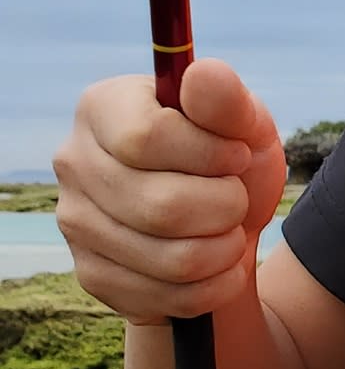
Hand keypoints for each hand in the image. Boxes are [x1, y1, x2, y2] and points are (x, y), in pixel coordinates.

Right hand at [52, 58, 288, 324]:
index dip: (209, 154)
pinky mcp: (92, 275)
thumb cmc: (232, 161)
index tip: (238, 154)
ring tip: (230, 228)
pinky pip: (169, 296)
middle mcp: (74, 163)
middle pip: (161, 206)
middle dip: (226, 206)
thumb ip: (227, 100)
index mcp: (103, 109)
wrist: (227, 225)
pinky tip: (217, 262)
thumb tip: (204, 73)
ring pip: (172, 258)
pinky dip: (215, 284)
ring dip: (225, 248)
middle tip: (236, 196)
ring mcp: (76, 223)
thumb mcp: (246, 123)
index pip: (145, 138)